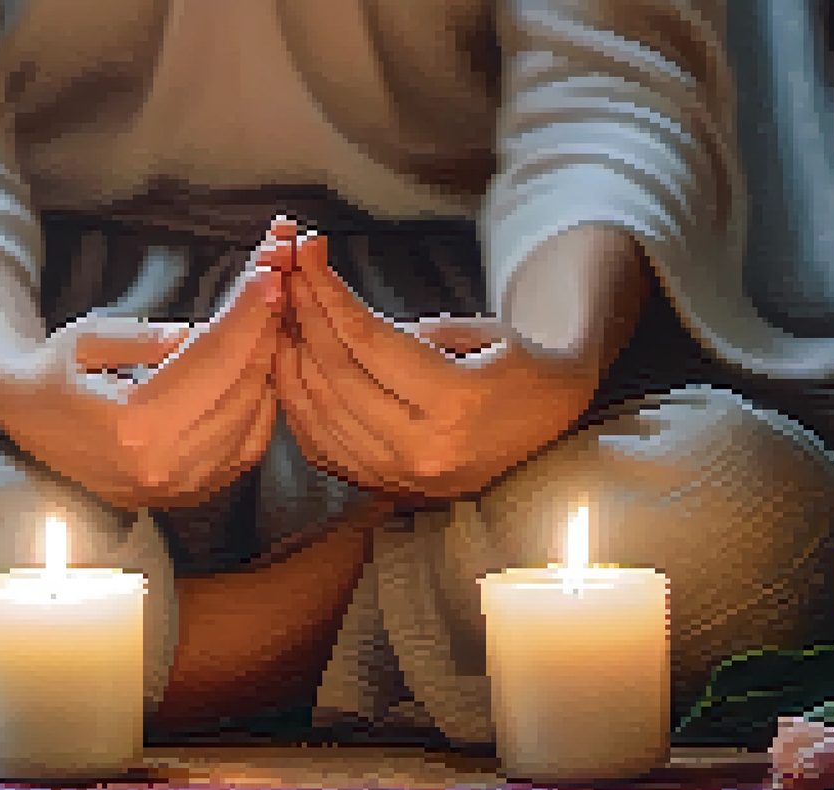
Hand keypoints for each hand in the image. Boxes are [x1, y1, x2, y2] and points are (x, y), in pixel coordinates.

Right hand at [0, 241, 287, 510]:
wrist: (26, 420)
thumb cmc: (51, 373)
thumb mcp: (86, 338)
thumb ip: (146, 338)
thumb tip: (202, 333)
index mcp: (133, 426)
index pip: (211, 361)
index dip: (245, 315)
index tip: (267, 279)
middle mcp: (161, 465)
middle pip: (238, 389)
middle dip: (263, 334)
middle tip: (274, 292)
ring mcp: (177, 487)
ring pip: (251, 420)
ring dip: (266, 368)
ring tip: (266, 325)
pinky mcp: (186, 494)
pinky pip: (245, 449)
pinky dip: (259, 408)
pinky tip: (256, 373)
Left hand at [273, 227, 595, 497]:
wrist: (552, 427)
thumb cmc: (521, 369)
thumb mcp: (483, 332)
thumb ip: (409, 329)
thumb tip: (337, 313)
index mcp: (456, 402)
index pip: (370, 342)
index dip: (330, 295)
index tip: (308, 258)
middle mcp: (423, 447)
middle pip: (338, 374)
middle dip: (305, 316)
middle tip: (288, 276)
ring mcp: (400, 475)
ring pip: (319, 410)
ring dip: (291, 357)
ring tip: (282, 313)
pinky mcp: (384, 487)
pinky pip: (320, 443)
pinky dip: (298, 401)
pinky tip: (290, 363)